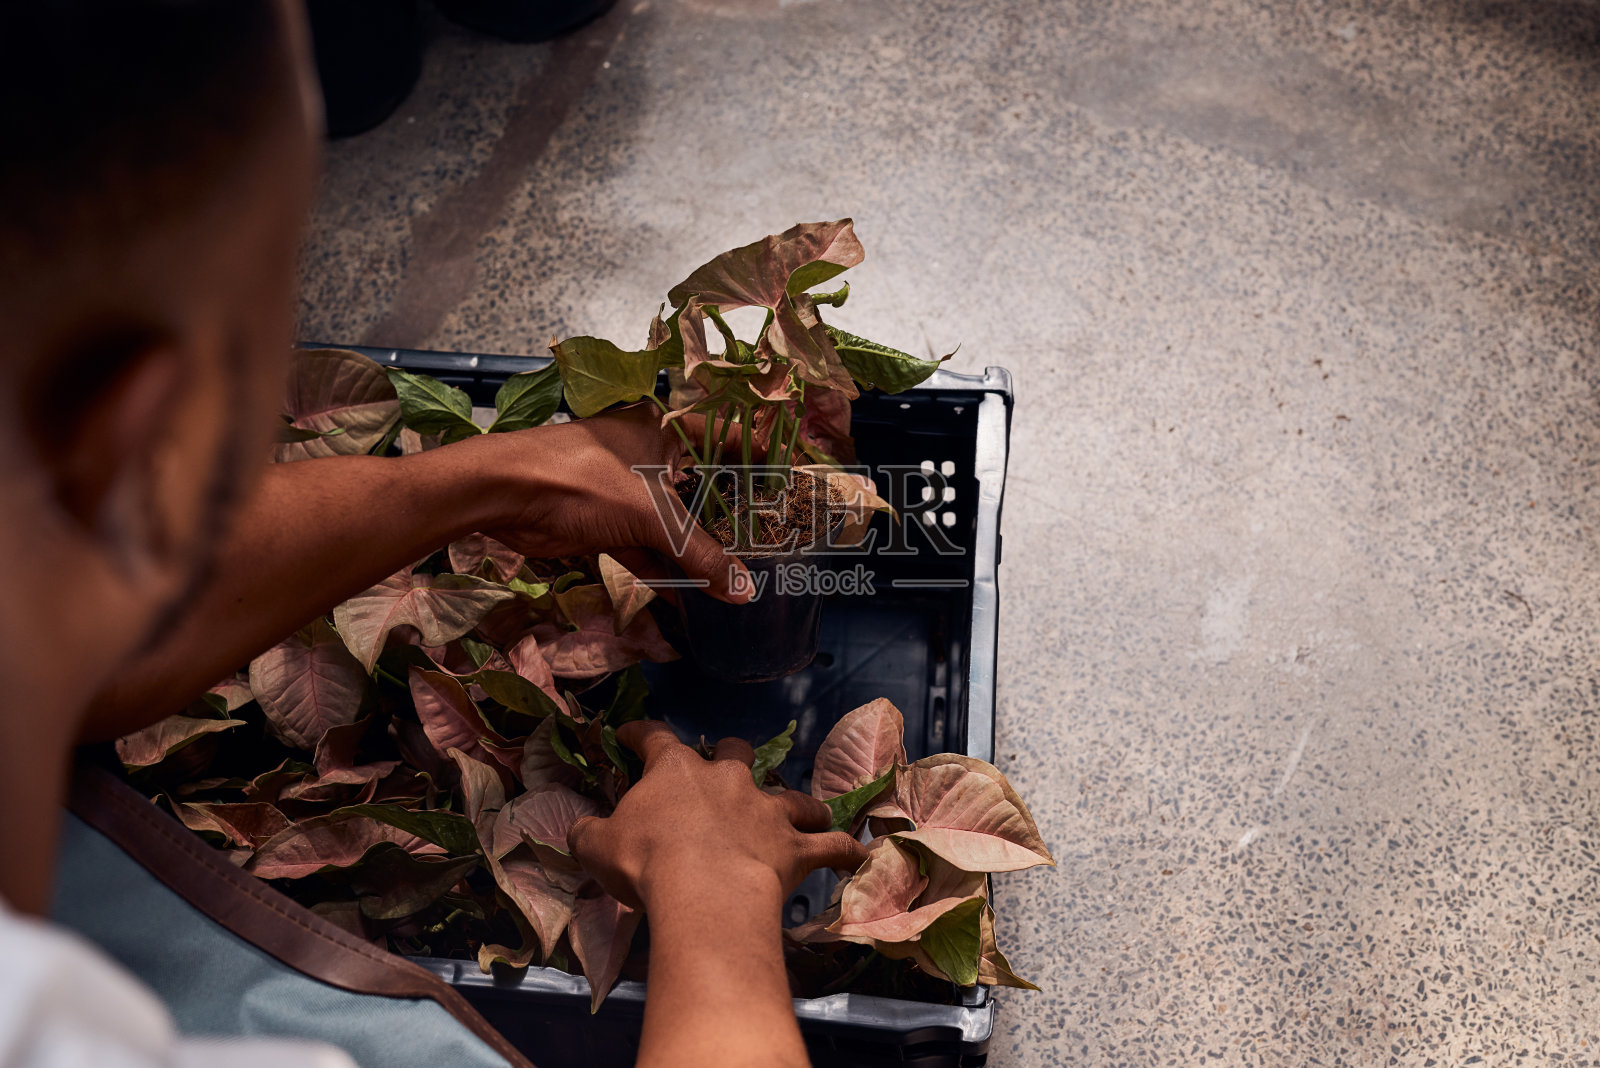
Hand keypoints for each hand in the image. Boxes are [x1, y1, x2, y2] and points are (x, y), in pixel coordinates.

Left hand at [474, 403, 749, 602]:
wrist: (503, 494)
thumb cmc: (582, 481)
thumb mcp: (650, 515)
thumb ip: (698, 553)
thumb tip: (742, 591)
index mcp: (663, 428)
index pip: (723, 435)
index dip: (755, 456)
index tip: (788, 482)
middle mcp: (647, 453)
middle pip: (699, 486)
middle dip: (729, 518)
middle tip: (771, 540)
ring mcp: (623, 490)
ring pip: (671, 523)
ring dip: (697, 552)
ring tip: (738, 577)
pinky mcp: (603, 523)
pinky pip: (645, 548)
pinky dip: (665, 571)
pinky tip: (693, 598)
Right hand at [568, 721, 866, 910]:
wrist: (704, 893)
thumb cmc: (646, 863)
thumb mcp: (597, 847)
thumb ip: (587, 832)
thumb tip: (578, 829)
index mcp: (675, 770)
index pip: (655, 737)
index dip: (641, 734)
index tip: (631, 734)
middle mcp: (727, 779)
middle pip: (734, 751)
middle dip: (730, 756)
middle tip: (723, 770)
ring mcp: (766, 809)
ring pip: (791, 794)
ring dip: (797, 803)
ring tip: (803, 811)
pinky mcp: (796, 845)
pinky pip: (830, 844)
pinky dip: (844, 850)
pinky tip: (856, 854)